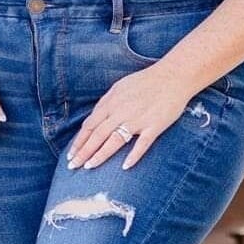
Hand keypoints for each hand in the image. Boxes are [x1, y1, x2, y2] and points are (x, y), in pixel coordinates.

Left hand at [66, 64, 194, 170]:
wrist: (173, 76)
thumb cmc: (145, 81)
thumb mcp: (120, 87)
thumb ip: (106, 103)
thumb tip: (94, 118)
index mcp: (111, 102)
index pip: (90, 125)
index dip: (79, 141)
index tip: (71, 154)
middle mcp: (121, 112)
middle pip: (97, 135)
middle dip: (83, 152)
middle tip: (73, 166)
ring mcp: (138, 120)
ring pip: (114, 141)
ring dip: (100, 155)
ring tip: (89, 167)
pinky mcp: (154, 126)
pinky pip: (142, 144)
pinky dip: (133, 155)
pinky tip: (124, 167)